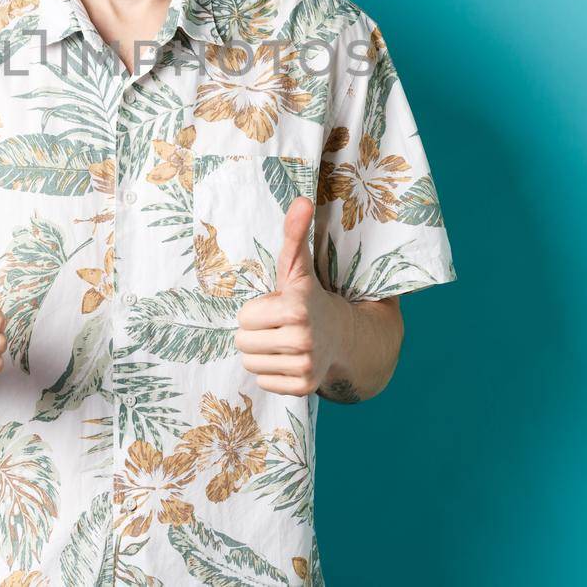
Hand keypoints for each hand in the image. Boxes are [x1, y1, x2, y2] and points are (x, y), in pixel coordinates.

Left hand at [234, 196, 350, 395]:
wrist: (343, 334)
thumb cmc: (309, 296)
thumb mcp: (298, 266)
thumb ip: (294, 234)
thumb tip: (301, 199)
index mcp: (295, 307)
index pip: (244, 317)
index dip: (256, 310)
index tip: (277, 306)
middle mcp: (302, 339)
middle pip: (243, 342)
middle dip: (255, 332)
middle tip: (277, 325)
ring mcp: (304, 366)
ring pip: (250, 364)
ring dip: (261, 353)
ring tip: (282, 341)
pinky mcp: (302, 388)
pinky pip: (263, 382)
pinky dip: (272, 372)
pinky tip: (289, 359)